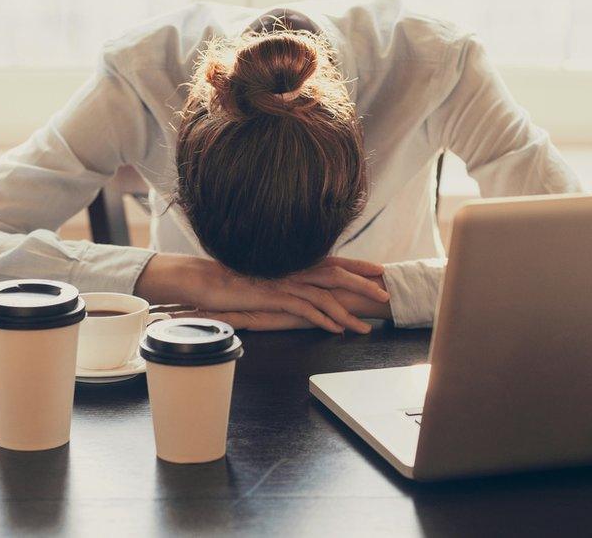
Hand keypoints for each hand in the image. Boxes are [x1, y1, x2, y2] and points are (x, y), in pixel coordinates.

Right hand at [162, 275, 390, 330]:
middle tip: (385, 295)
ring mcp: (285, 282)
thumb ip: (286, 280)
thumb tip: (303, 289)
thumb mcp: (266, 278)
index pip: (333, 261)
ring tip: (365, 327)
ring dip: (348, 312)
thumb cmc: (234, 281)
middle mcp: (293, 268)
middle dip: (364, 284)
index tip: (379, 270)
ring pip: (326, 295)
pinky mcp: (274, 296)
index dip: (357, 264)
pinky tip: (336, 330)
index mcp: (294, 262)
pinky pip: (305, 309)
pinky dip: (324, 320)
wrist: (205, 280)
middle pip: (337, 273)